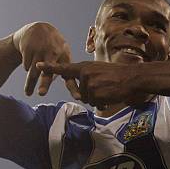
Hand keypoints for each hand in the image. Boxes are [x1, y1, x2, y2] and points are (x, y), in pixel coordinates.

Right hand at [12, 23, 79, 97]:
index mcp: (65, 58)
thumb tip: (71, 92)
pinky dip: (27, 67)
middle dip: (45, 83)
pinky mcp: (29, 47)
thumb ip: (65, 72)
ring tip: (28, 93)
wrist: (38, 29)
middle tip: (42, 94)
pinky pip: (26, 65)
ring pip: (34, 71)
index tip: (78, 97)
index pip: (70, 77)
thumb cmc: (53, 48)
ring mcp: (40, 50)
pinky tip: (29, 61)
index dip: (74, 88)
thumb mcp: (62, 56)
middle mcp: (54, 53)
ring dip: (29, 84)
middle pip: (48, 72)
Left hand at [35, 61, 149, 106]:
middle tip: (105, 86)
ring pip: (87, 98)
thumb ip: (88, 79)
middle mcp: (84, 74)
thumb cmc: (118, 75)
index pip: (64, 68)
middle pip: (80, 92)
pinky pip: (94, 103)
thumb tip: (82, 95)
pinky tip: (110, 95)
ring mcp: (88, 83)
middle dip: (90, 94)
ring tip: (109, 90)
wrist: (132, 78)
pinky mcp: (94, 92)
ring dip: (97, 98)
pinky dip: (102, 102)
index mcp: (85, 67)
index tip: (37, 65)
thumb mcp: (100, 71)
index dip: (50, 67)